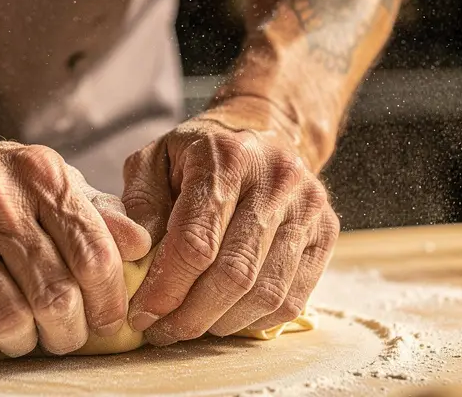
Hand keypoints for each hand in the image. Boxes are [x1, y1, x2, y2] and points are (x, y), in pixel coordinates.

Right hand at [0, 126, 150, 357]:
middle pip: (55, 296)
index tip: (109, 323)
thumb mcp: (45, 180)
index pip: (94, 255)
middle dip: (69, 333)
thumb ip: (96, 214)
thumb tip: (141, 247)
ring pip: (9, 320)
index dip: (109, 302)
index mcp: (40, 175)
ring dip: (25, 342)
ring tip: (25, 334)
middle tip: (66, 337)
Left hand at [121, 113, 338, 345]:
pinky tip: (224, 317)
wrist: (265, 130)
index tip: (141, 313)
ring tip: (189, 326)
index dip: (166, 287)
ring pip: (266, 292)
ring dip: (221, 323)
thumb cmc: (200, 153)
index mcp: (227, 159)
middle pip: (234, 273)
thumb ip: (139, 204)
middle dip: (191, 315)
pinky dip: (255, 320)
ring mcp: (308, 208)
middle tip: (161, 332)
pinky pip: (293, 298)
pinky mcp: (327, 233)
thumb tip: (133, 254)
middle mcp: (276, 181)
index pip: (197, 241)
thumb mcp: (155, 160)